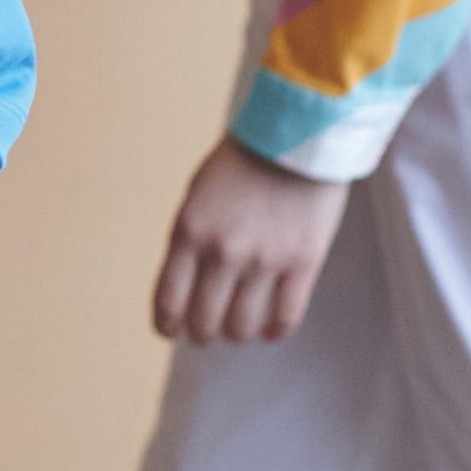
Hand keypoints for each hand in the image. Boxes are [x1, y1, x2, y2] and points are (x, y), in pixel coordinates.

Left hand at [151, 140, 348, 343]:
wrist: (297, 137)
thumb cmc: (242, 163)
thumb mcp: (197, 196)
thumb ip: (190, 242)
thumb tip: (185, 291)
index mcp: (189, 231)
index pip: (168, 300)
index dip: (167, 325)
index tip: (170, 332)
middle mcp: (223, 251)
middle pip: (204, 321)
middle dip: (202, 333)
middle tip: (206, 332)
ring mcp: (264, 260)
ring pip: (243, 326)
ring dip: (237, 333)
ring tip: (238, 329)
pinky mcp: (303, 263)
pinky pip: (286, 317)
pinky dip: (274, 331)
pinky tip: (268, 330)